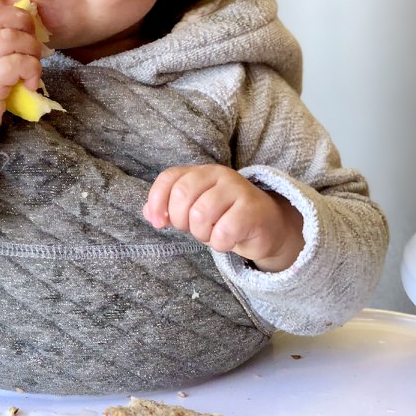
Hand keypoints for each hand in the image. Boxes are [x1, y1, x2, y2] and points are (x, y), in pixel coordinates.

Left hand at [143, 164, 303, 271]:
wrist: (267, 227)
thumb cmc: (225, 218)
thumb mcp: (195, 212)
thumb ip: (170, 209)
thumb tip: (149, 212)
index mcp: (201, 172)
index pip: (169, 178)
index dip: (157, 201)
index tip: (159, 222)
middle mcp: (219, 175)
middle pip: (182, 195)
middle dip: (181, 221)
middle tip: (194, 230)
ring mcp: (237, 190)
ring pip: (200, 214)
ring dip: (202, 234)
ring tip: (213, 234)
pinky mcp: (252, 210)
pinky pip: (223, 232)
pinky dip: (220, 243)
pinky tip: (227, 240)